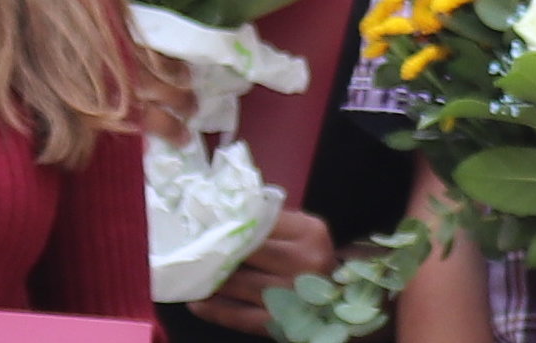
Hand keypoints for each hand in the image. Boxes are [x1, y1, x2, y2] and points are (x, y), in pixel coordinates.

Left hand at [187, 208, 339, 330]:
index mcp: (310, 232)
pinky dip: (214, 309)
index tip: (202, 222)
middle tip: (189, 247)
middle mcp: (304, 262)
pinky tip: (198, 302)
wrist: (346, 303)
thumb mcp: (303, 232)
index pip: (258, 221)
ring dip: (207, 280)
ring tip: (189, 274)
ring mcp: (293, 294)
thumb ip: (271, 220)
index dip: (226, 222)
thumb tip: (221, 212)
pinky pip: (238, 316)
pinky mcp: (282, 323)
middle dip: (214, 251)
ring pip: (236, 284)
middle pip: (244, 252)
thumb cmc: (313, 260)